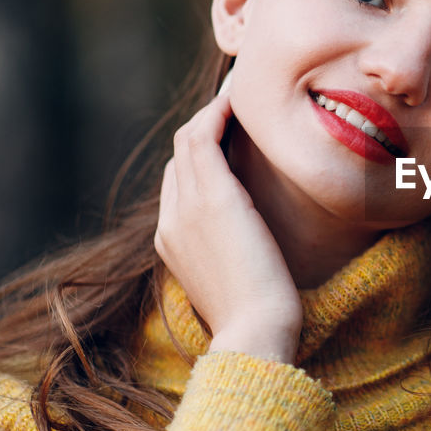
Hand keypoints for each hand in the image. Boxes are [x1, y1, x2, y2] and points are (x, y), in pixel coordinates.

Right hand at [154, 85, 302, 363]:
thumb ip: (236, 255)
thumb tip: (257, 242)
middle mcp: (170, 221)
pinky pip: (203, 137)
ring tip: (243, 96)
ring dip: (212, 113)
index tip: (235, 136)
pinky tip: (240, 102)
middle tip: (241, 105)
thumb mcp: (241, 281)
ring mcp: (185, 208)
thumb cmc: (260, 318)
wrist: (254, 335)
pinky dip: (217, 114)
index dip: (206, 155)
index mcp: (173, 243)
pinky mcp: (211, 198)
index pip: (181, 183)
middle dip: (207, 127)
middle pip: (180, 157)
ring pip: (188, 141)